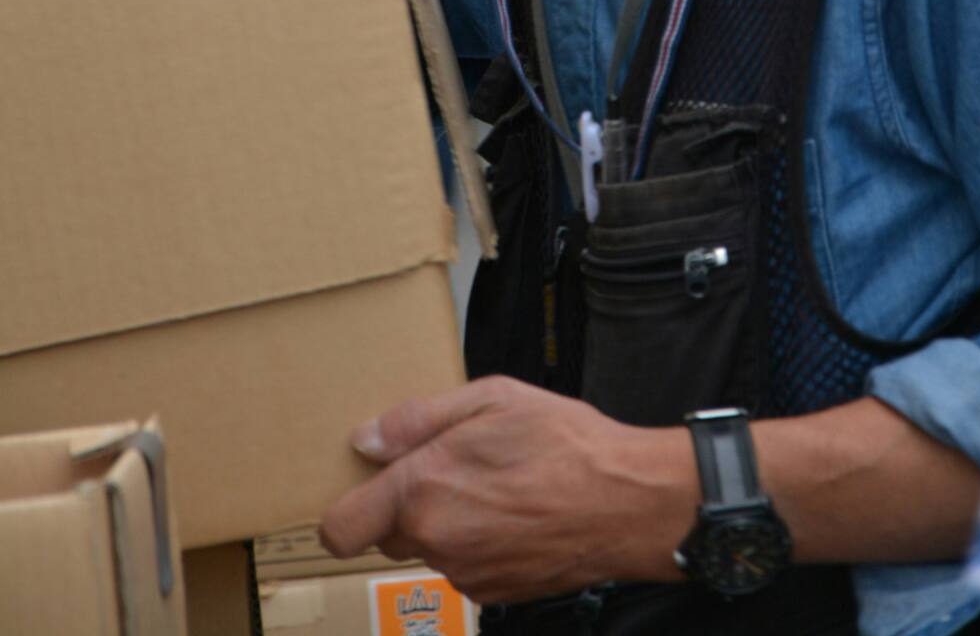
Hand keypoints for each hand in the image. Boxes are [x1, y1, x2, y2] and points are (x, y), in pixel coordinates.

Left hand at [319, 375, 694, 603]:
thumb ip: (420, 419)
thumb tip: (368, 439)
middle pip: (388, 533)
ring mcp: (465, 573)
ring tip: (498, 485)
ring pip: (430, 547)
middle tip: (454, 466)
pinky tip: (516, 512)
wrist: (626, 503)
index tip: (368, 488)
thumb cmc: (565, 444)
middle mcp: (436, 539)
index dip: (347, 508)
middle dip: (408, 503)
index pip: (341, 528)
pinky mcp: (492, 592)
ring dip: (448, 521)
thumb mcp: (493, 399)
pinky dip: (479, 542)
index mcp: (424, 489)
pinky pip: (465, 565)